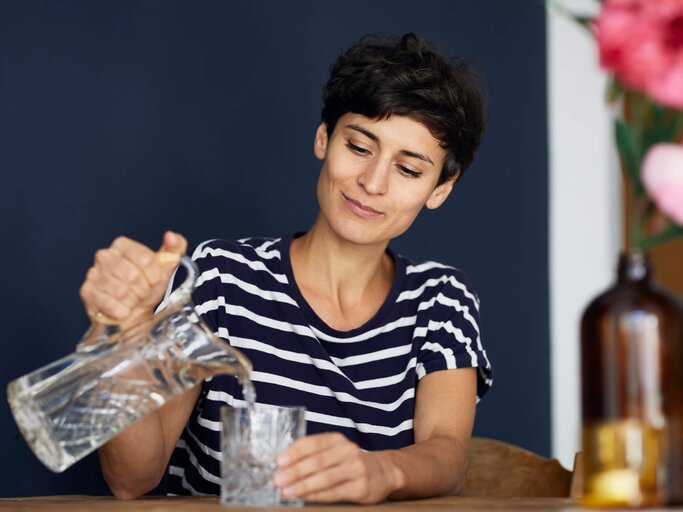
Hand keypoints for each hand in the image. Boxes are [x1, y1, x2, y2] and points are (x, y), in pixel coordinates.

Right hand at [79, 231, 187, 324]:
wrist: (134, 313)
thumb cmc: (148, 288)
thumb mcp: (166, 268)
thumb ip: (175, 248)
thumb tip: (171, 236)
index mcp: (122, 245)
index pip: (147, 259)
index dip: (155, 275)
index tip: (154, 280)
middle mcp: (105, 256)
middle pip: (133, 276)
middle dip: (143, 290)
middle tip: (142, 292)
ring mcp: (93, 274)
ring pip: (122, 292)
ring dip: (132, 301)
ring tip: (131, 299)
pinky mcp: (87, 292)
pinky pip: (110, 304)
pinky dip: (122, 311)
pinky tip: (121, 308)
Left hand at [273, 432, 400, 503]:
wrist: (383, 472)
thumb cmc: (348, 462)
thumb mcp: (334, 451)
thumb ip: (312, 455)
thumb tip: (282, 466)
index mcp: (336, 439)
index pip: (312, 443)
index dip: (294, 452)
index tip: (278, 461)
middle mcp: (347, 451)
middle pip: (317, 461)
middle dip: (294, 471)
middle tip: (277, 480)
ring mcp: (355, 469)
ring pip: (325, 478)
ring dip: (303, 485)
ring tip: (286, 491)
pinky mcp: (360, 487)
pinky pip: (334, 492)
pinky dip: (316, 495)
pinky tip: (303, 497)